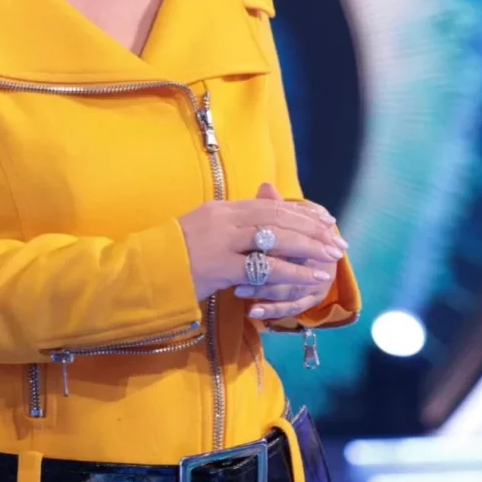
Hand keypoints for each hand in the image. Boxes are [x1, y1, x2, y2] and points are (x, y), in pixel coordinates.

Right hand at [177, 186, 341, 300]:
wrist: (145, 273)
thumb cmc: (174, 257)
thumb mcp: (204, 232)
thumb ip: (232, 226)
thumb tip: (259, 221)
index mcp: (221, 209)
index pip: (269, 204)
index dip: (300, 211)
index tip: (325, 219)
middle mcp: (224, 218)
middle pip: (277, 217)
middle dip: (311, 228)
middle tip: (337, 240)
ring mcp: (222, 241)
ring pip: (275, 237)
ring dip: (308, 247)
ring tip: (332, 257)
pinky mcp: (221, 266)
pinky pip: (265, 267)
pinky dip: (293, 272)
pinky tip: (312, 277)